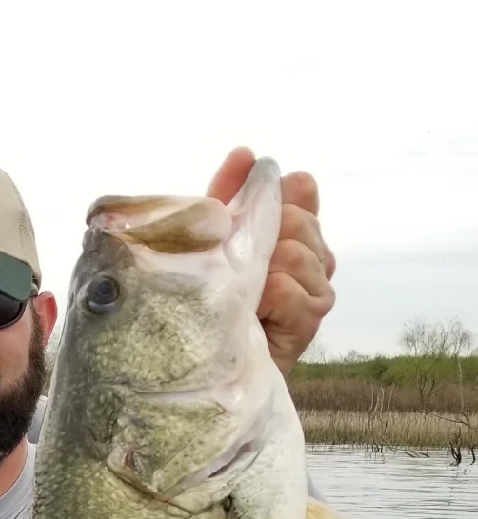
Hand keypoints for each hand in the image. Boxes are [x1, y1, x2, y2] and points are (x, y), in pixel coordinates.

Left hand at [208, 146, 335, 376]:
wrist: (200, 365)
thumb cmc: (204, 301)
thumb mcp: (210, 241)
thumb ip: (228, 196)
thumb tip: (246, 153)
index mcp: (296, 230)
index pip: (301, 188)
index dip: (270, 198)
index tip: (238, 221)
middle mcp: (315, 257)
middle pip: (296, 218)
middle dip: (257, 241)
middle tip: (234, 275)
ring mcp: (318, 289)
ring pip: (293, 252)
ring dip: (257, 274)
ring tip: (241, 299)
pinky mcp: (310, 321)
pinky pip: (287, 287)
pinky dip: (262, 300)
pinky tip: (252, 317)